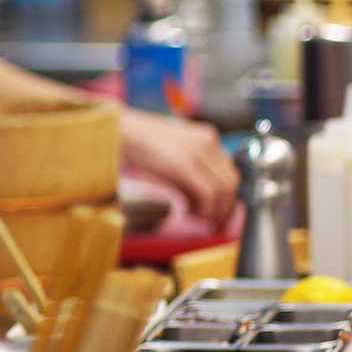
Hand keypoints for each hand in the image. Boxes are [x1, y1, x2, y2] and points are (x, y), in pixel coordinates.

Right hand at [120, 108, 237, 225]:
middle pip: (232, 182)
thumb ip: (190, 166)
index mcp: (207, 136)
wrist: (119, 130)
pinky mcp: (185, 165)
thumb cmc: (138, 142)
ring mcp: (198, 153)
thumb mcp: (172, 150)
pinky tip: (189, 213)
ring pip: (224, 190)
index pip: (231, 171)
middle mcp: (208, 142)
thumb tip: (199, 195)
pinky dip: (204, 210)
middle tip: (213, 222)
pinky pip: (208, 194)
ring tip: (199, 219)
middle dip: (226, 207)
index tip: (219, 211)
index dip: (228, 195)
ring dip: (215, 211)